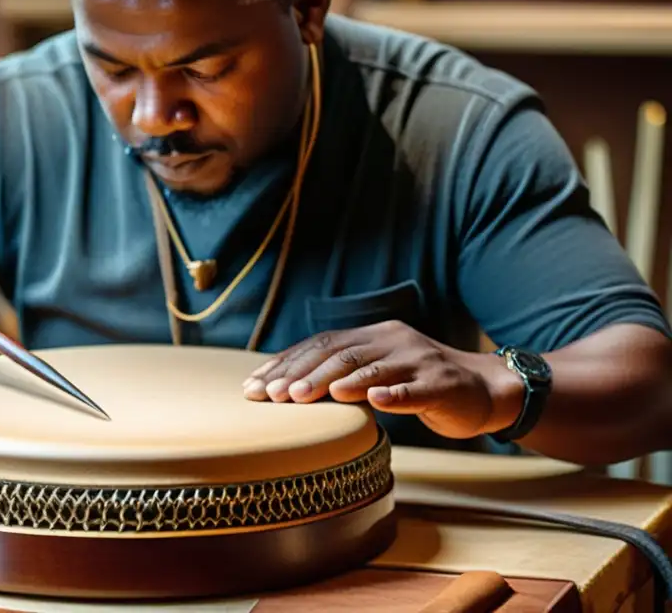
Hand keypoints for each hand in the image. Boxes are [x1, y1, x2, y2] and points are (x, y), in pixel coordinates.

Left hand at [243, 320, 522, 439]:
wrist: (483, 390)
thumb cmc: (418, 383)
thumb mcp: (377, 372)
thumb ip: (341, 371)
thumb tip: (285, 384)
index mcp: (372, 336)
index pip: (320, 345)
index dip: (286, 363)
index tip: (255, 386)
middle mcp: (392, 341)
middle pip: (340, 354)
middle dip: (301, 374)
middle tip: (273, 396)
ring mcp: (418, 360)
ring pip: (371, 368)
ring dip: (336, 382)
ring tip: (305, 396)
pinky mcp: (441, 384)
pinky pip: (414, 389)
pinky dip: (393, 395)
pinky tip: (373, 403)